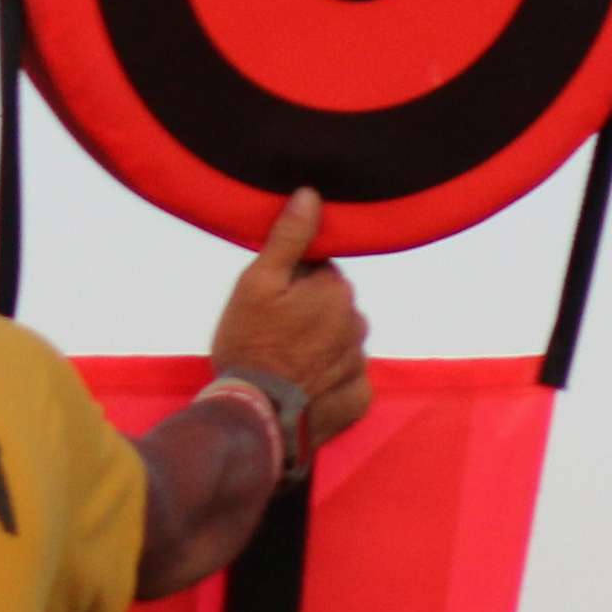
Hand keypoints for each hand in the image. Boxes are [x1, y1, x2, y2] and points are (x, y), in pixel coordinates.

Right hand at [212, 190, 372, 451]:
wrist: (257, 415)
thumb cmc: (249, 344)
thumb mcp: (258, 282)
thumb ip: (289, 239)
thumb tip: (311, 195)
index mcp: (336, 291)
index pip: (320, 274)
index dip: (293, 286)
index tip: (272, 305)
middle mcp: (358, 325)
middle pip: (333, 308)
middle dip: (310, 315)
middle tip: (274, 335)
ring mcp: (361, 364)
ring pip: (341, 343)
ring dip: (320, 348)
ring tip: (286, 364)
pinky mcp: (360, 400)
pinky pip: (348, 380)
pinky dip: (331, 382)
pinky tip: (305, 388)